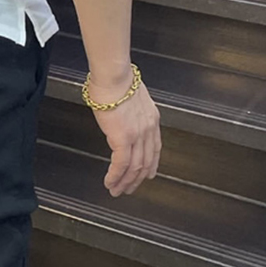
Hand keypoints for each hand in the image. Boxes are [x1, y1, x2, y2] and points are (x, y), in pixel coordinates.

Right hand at [89, 74, 161, 197]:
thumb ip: (131, 109)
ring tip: (116, 190)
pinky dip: (115, 176)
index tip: (148, 174)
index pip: (155, 148)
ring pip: (134, 168)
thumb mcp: (131, 94)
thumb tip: (122, 114)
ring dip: (125, 182)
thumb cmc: (116, 78)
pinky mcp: (123, 139)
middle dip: (137, 179)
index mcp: (151, 118)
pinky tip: (110, 182)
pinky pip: (120, 165)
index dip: (151, 164)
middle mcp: (148, 129)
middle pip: (145, 162)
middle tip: (129, 189)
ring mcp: (137, 136)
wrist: (113, 75)